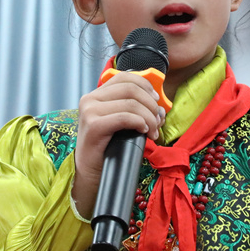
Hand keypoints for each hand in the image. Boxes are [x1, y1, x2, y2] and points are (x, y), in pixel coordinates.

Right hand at [71, 72, 165, 218]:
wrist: (90, 173)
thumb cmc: (107, 148)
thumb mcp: (119, 122)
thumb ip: (133, 108)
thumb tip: (160, 106)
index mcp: (96, 94)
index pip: (125, 77)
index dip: (145, 85)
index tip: (157, 101)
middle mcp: (90, 99)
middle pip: (131, 89)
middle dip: (151, 104)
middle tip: (159, 121)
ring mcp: (89, 111)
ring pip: (130, 103)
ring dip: (149, 117)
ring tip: (154, 131)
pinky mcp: (93, 126)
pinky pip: (125, 117)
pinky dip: (140, 123)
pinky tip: (144, 131)